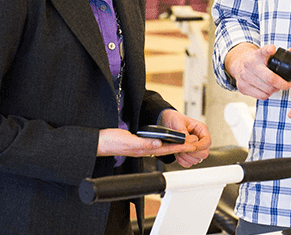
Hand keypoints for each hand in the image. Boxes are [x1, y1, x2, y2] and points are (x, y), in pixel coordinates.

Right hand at [96, 111, 211, 167]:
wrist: (96, 142)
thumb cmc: (108, 142)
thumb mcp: (126, 140)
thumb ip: (142, 143)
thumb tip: (157, 144)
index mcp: (142, 149)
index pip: (165, 148)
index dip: (179, 146)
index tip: (190, 144)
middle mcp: (142, 149)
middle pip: (166, 148)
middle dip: (180, 147)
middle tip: (194, 144)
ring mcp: (139, 147)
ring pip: (161, 147)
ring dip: (174, 145)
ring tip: (186, 143)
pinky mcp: (136, 144)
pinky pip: (154, 145)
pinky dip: (164, 143)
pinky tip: (167, 142)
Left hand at [159, 109, 211, 167]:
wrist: (166, 122)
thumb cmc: (174, 119)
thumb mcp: (177, 121)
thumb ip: (183, 131)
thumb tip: (187, 140)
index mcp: (200, 129)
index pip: (207, 141)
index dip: (201, 146)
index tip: (191, 147)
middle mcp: (199, 139)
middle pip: (204, 153)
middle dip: (193, 153)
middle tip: (183, 148)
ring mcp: (194, 148)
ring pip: (196, 160)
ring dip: (186, 157)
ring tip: (178, 149)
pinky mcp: (188, 154)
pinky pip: (188, 163)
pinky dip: (182, 161)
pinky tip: (177, 154)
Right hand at [226, 43, 290, 99]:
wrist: (239, 64)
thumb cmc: (261, 59)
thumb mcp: (273, 52)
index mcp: (258, 54)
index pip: (263, 51)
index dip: (268, 50)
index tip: (272, 49)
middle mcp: (249, 64)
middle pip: (270, 78)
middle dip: (282, 84)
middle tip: (287, 84)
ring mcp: (244, 77)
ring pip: (266, 89)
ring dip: (275, 89)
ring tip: (276, 86)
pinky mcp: (242, 87)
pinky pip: (261, 96)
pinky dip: (267, 94)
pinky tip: (268, 89)